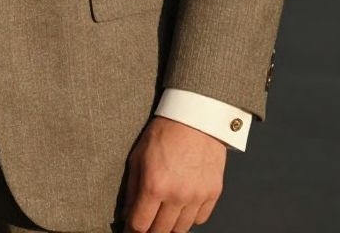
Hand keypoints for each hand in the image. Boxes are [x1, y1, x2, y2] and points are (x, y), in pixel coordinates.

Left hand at [122, 117, 225, 232]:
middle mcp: (176, 195)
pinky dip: (189, 217)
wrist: (195, 118)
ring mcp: (196, 196)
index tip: (131, 229)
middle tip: (147, 224)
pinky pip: (199, 219)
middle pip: (161, 231)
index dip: (133, 229)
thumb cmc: (165, 133)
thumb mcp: (138, 156)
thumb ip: (132, 187)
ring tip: (163, 216)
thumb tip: (127, 212)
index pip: (140, 224)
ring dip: (170, 226)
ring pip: (181, 229)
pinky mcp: (212, 194)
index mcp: (154, 185)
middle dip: (150, 230)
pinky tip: (182, 207)